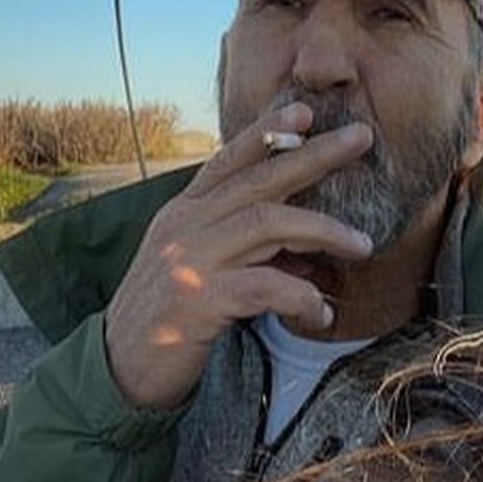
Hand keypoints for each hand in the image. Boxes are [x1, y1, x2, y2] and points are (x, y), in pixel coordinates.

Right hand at [104, 102, 374, 409]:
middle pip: (260, 180)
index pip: (229, 160)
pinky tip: (322, 312)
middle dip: (315, 155)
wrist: (118, 370)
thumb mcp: (201, 269)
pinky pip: (264, 287)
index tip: (305, 111)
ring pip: (267, 224)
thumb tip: (309, 255)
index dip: (267, 132)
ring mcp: (189, 261)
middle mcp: (185, 227)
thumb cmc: (168, 317)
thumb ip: (248, 252)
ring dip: (323, 230)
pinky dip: (300, 295)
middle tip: (361, 137)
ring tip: (363, 245)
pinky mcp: (196, 302)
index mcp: (185, 213)